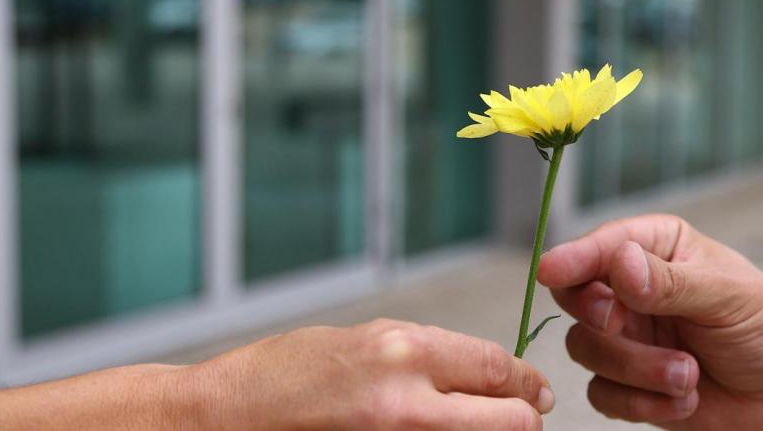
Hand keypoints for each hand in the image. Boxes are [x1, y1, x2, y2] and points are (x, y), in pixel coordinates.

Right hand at [177, 319, 554, 429]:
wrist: (228, 417)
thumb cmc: (286, 374)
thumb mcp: (365, 340)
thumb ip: (429, 355)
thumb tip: (487, 371)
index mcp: (404, 351)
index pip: (497, 367)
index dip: (525, 380)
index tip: (534, 389)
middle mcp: (407, 401)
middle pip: (511, 420)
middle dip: (521, 416)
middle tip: (521, 415)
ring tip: (473, 424)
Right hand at [537, 214, 762, 429]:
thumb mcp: (726, 295)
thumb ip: (671, 281)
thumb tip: (620, 265)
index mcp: (655, 247)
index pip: (600, 246)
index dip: (573, 258)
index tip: (552, 272)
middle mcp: (631, 289)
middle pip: (575, 296)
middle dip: (598, 317)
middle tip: (620, 324)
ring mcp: (628, 337)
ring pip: (587, 350)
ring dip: (636, 369)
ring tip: (689, 375)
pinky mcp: (629, 384)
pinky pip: (603, 394)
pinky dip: (642, 402)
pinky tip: (686, 400)